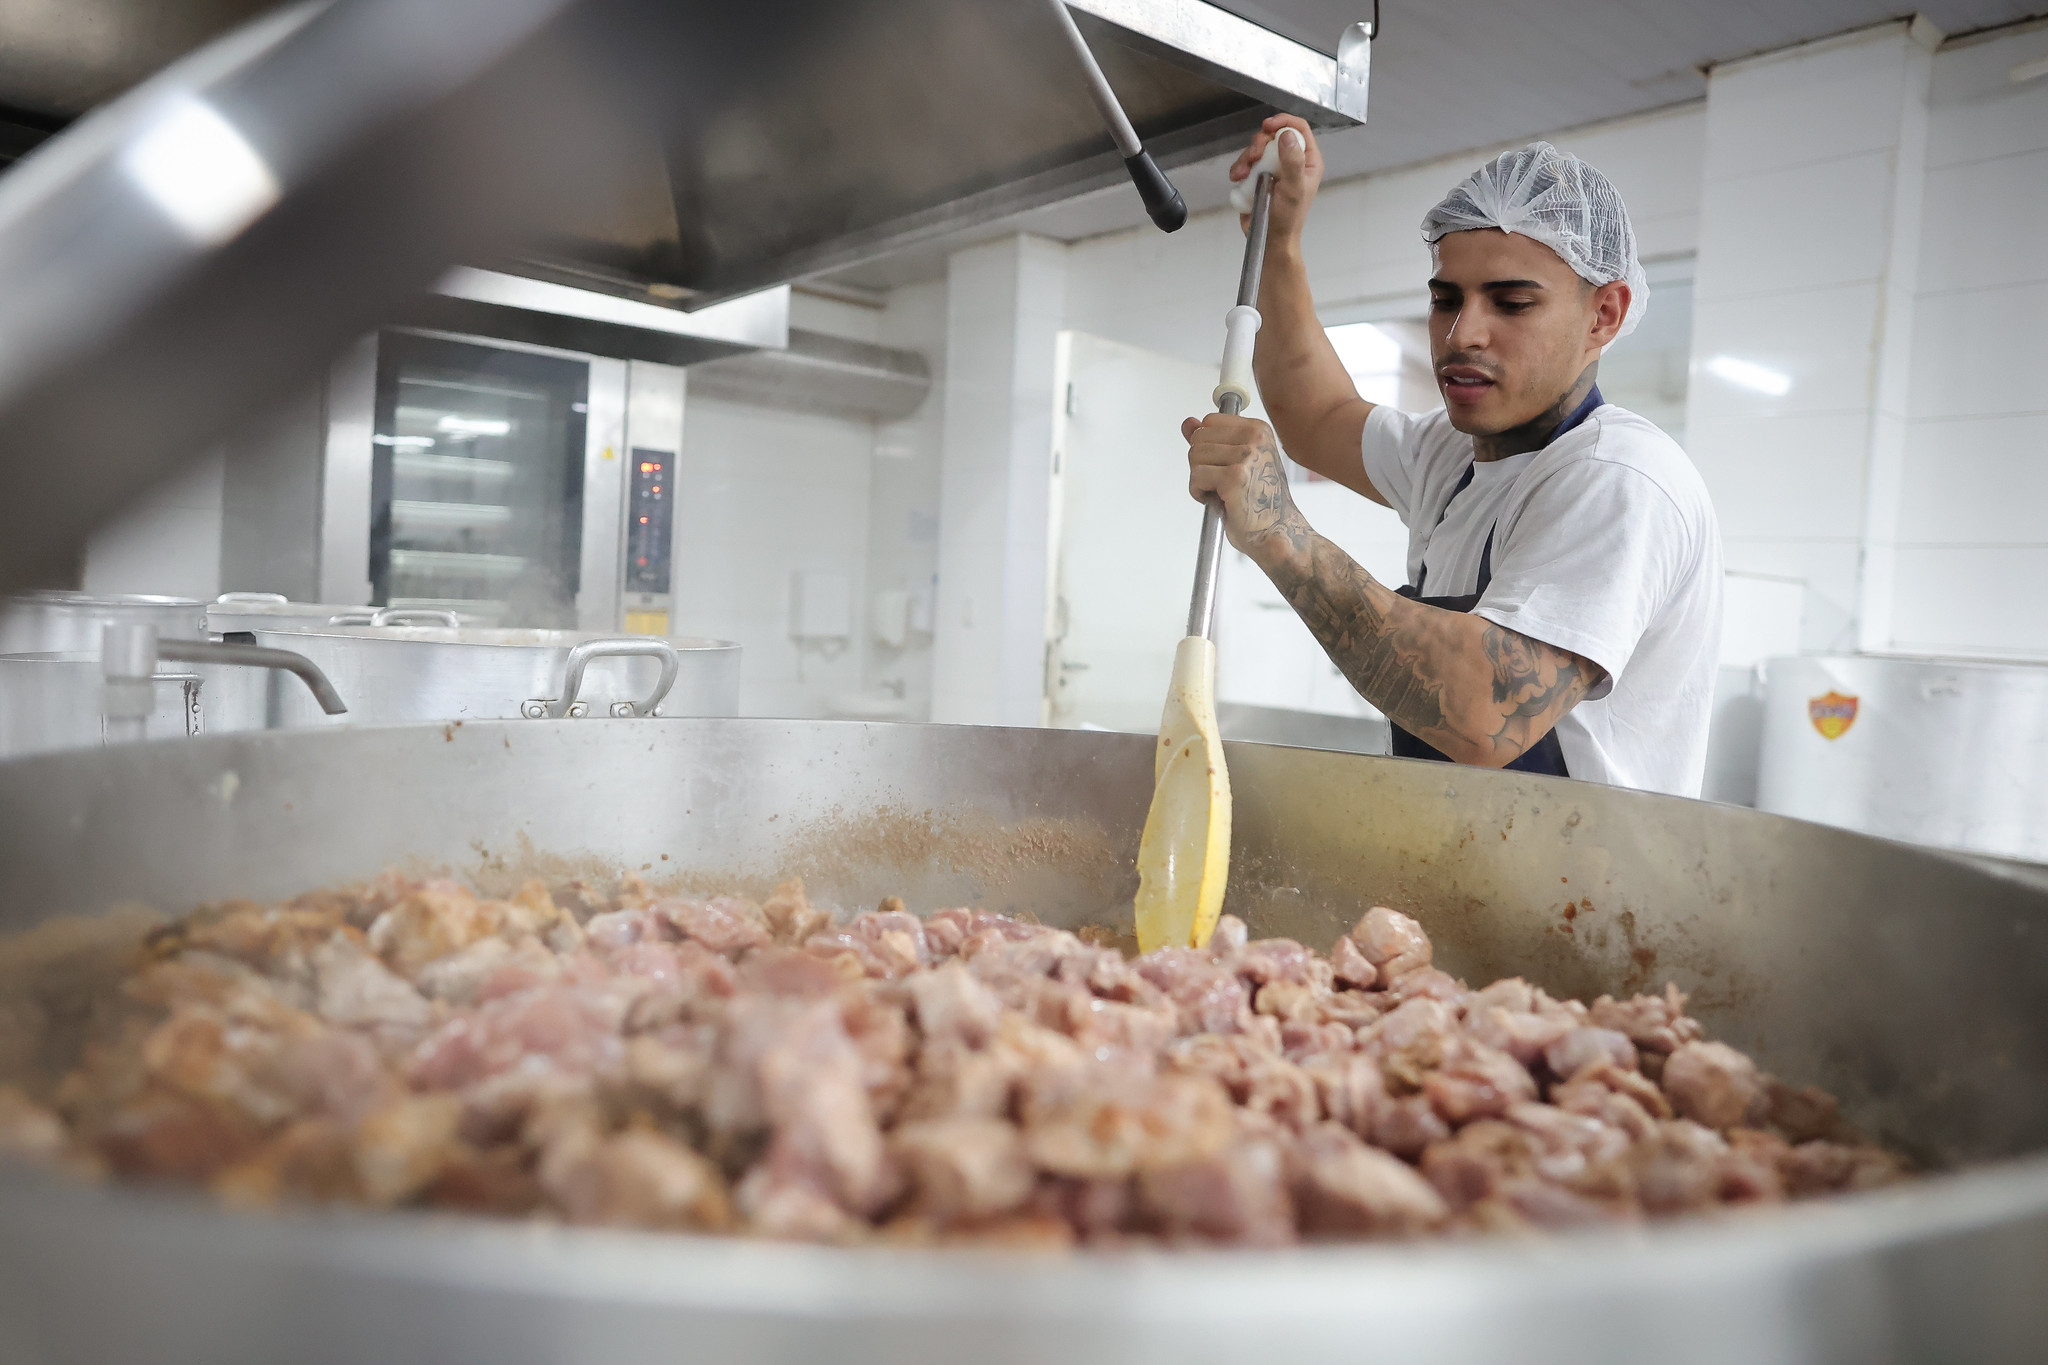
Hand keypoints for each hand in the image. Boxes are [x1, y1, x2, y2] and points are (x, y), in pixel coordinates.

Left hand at [1183, 412, 1307, 563]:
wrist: (1276, 532)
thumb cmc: (1259, 503)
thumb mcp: (1235, 462)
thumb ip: (1211, 440)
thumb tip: (1188, 424)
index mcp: (1259, 429)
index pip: (1209, 421)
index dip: (1208, 446)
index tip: (1224, 465)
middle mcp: (1255, 438)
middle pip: (1199, 438)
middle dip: (1202, 464)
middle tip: (1222, 483)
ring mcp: (1246, 457)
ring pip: (1195, 457)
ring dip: (1201, 480)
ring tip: (1222, 492)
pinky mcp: (1234, 477)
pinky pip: (1196, 477)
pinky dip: (1199, 493)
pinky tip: (1219, 500)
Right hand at [1229, 115, 1321, 243]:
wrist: (1269, 239)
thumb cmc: (1287, 218)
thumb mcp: (1293, 189)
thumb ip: (1292, 161)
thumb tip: (1286, 135)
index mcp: (1307, 160)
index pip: (1298, 128)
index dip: (1283, 122)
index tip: (1268, 126)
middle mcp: (1291, 160)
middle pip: (1273, 135)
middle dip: (1260, 143)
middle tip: (1254, 157)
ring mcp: (1273, 168)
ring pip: (1257, 148)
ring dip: (1246, 158)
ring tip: (1242, 174)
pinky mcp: (1258, 176)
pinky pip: (1246, 162)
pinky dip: (1239, 168)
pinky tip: (1237, 178)